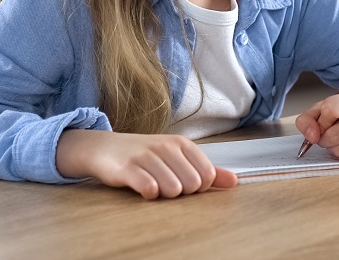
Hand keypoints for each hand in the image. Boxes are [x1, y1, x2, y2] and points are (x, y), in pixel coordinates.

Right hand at [55, 129, 237, 199]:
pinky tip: (142, 188)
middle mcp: (166, 147)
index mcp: (182, 144)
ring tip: (153, 185)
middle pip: (192, 184)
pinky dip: (149, 194)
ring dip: (164, 194)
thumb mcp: (178, 157)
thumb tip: (234, 182)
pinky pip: (150, 189)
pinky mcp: (127, 169)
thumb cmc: (145, 156)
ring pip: (173, 189)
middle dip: (182, 192)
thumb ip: (207, 170)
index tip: (182, 182)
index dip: (198, 187)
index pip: (208, 175)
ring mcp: (146, 156)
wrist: (105, 148)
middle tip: (165, 184)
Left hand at [294, 91, 338, 159]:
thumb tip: (311, 137)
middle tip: (328, 132)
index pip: (331, 110)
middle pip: (333, 135)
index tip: (321, 123)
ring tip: (338, 138)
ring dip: (331, 147)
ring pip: (338, 150)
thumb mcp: (323, 108)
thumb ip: (308, 119)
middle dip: (323, 138)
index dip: (320, 121)